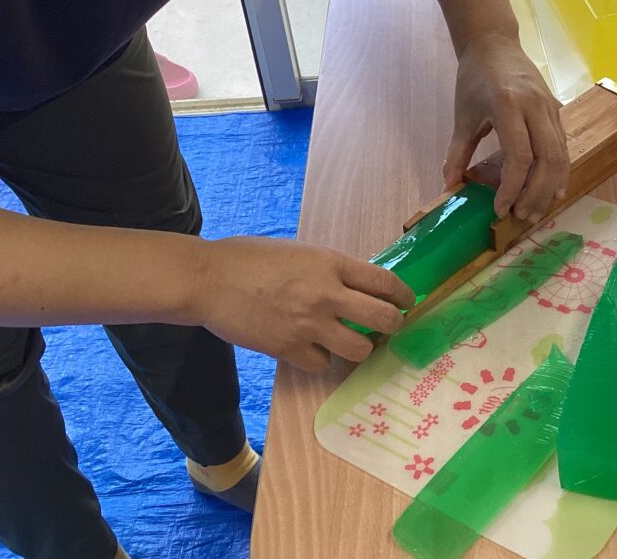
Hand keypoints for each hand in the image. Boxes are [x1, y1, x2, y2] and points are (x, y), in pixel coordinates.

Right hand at [195, 236, 413, 371]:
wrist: (208, 280)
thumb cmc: (250, 258)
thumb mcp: (300, 252)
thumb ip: (330, 268)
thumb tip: (357, 285)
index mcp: (331, 263)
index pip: (385, 282)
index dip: (403, 295)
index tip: (407, 302)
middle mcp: (326, 294)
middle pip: (383, 319)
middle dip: (394, 325)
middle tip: (390, 327)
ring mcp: (308, 324)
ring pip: (359, 349)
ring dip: (361, 348)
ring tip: (354, 343)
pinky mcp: (288, 349)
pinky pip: (323, 364)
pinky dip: (322, 359)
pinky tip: (314, 349)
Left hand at [444, 34, 569, 221]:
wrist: (494, 43)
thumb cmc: (474, 77)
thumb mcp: (462, 115)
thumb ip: (457, 152)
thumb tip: (448, 186)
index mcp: (508, 105)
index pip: (520, 156)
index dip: (512, 187)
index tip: (500, 208)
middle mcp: (535, 106)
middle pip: (547, 160)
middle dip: (535, 193)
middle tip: (521, 216)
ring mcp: (550, 108)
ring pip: (561, 155)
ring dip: (550, 187)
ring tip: (535, 210)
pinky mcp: (557, 110)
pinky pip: (563, 146)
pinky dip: (559, 172)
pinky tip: (551, 191)